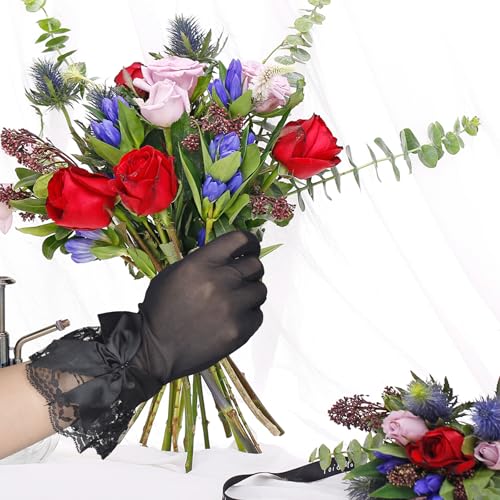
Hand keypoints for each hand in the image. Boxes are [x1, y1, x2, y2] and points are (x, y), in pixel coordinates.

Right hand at [133, 230, 266, 381]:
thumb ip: (203, 261)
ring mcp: (232, 306)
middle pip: (255, 265)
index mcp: (201, 263)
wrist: (154, 349)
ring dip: (250, 294)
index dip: (250, 242)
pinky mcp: (240, 329)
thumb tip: (230, 257)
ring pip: (260, 289)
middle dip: (249, 271)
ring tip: (234, 302)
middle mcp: (220, 281)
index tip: (251, 248)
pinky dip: (248, 316)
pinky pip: (257, 314)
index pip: (240, 240)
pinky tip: (231, 319)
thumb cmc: (160, 311)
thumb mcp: (175, 273)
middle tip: (240, 280)